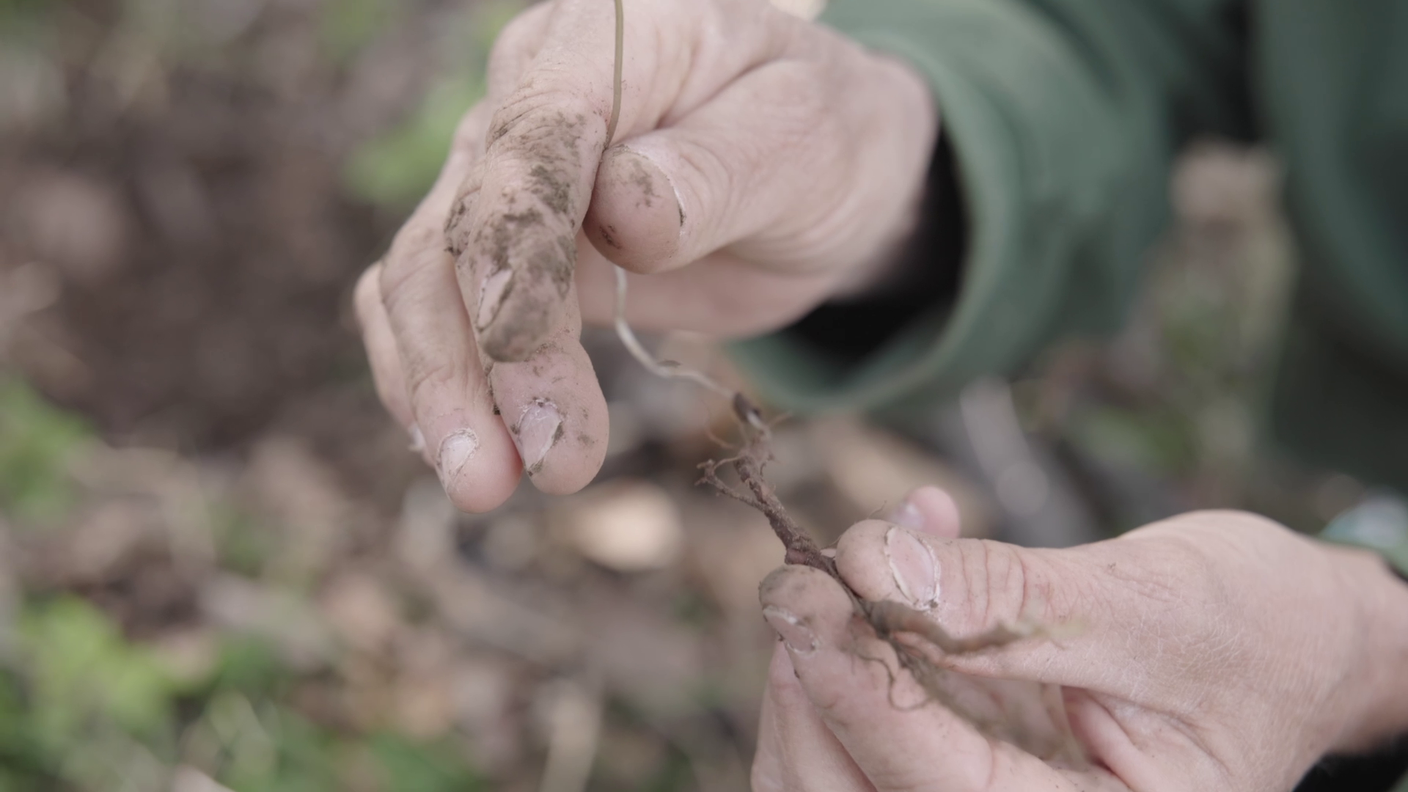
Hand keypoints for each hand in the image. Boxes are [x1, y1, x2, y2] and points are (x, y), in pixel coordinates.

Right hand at [353, 0, 937, 510]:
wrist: (829, 180)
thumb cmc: (823, 141)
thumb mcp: (801, 141)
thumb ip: (712, 171)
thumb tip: (620, 216)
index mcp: (600, 47)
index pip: (529, 142)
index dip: (513, 245)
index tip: (518, 341)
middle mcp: (530, 107)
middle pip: (456, 229)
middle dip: (471, 357)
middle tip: (515, 470)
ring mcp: (509, 186)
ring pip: (425, 284)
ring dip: (443, 390)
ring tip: (486, 487)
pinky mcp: (515, 261)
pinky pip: (443, 317)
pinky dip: (443, 384)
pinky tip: (476, 452)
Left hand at [754, 497, 1407, 790]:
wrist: (1292, 641)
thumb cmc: (1253, 629)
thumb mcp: (1150, 605)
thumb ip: (1008, 601)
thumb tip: (873, 567)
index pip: (932, 780)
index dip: (854, 678)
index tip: (809, 582)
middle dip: (813, 689)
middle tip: (804, 578)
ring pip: (839, 779)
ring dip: (821, 671)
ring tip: (853, 563)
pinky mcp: (962, 766)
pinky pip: (872, 736)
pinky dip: (856, 653)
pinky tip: (889, 565)